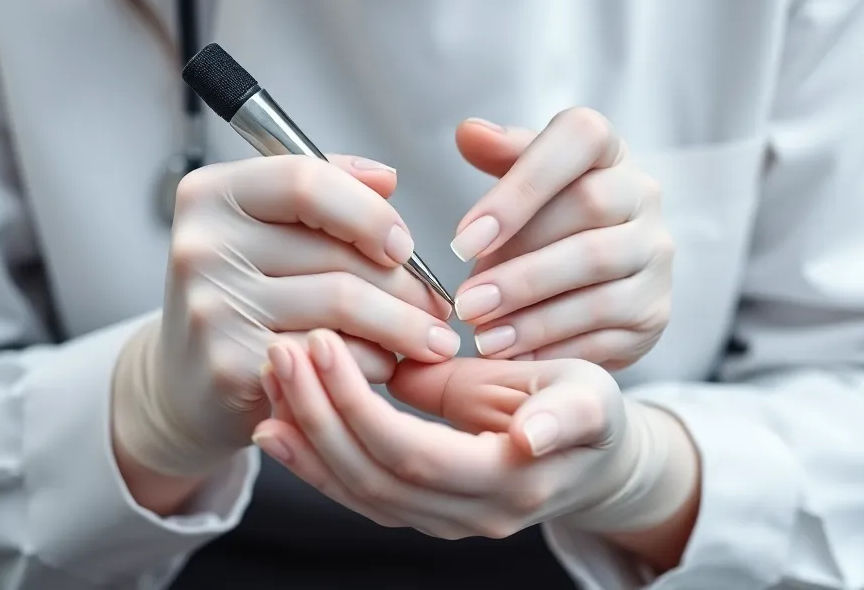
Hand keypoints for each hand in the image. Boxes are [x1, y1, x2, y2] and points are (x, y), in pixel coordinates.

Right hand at [111, 156, 455, 480]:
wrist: (184, 384)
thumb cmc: (243, 292)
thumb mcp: (269, 225)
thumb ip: (328, 188)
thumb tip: (386, 178)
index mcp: (213, 194)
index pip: (306, 181)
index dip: (369, 211)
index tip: (404, 244)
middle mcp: (203, 245)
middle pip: (336, 252)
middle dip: (405, 283)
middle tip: (437, 303)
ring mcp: (212, 307)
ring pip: (343, 305)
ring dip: (403, 325)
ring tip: (429, 336)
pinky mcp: (229, 365)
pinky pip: (331, 357)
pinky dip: (372, 363)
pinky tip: (385, 365)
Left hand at [253, 330, 697, 541]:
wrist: (595, 458)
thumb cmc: (589, 410)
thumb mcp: (588, 395)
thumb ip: (555, 416)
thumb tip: (527, 434)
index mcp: (510, 480)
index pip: (413, 452)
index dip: (359, 405)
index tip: (321, 344)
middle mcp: (471, 515)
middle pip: (373, 476)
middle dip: (317, 414)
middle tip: (281, 351)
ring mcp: (444, 519)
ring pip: (358, 491)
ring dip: (306, 437)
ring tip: (269, 380)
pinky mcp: (425, 509)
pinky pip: (361, 492)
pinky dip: (314, 461)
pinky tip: (279, 426)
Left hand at [450, 110, 673, 368]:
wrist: (598, 273)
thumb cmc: (546, 212)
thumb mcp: (524, 176)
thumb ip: (500, 155)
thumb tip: (469, 132)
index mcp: (607, 149)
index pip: (578, 138)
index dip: (520, 187)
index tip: (463, 239)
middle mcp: (642, 194)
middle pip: (588, 213)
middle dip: (519, 265)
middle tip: (465, 302)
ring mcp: (655, 253)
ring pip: (599, 278)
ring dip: (533, 312)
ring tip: (482, 334)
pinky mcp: (656, 309)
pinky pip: (607, 330)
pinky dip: (554, 345)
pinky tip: (513, 355)